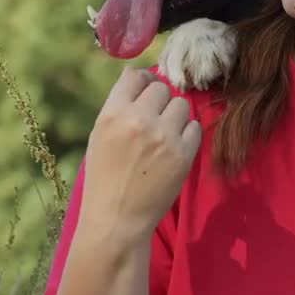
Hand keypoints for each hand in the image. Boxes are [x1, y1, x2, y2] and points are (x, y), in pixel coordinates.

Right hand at [78, 67, 202, 248]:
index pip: (135, 75)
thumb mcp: (99, 136)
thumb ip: (119, 107)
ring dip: (174, 116)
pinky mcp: (183, 154)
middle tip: (153, 120)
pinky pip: (194, 126)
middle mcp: (139, 120)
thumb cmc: (104, 178)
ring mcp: (164, 136)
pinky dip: (187, 134)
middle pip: (161, 88)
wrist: (117, 219)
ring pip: (181, 105)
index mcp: (113, 114)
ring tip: (164, 136)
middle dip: (158, 101)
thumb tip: (141, 78)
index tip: (146, 91)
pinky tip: (174, 148)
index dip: (142, 80)